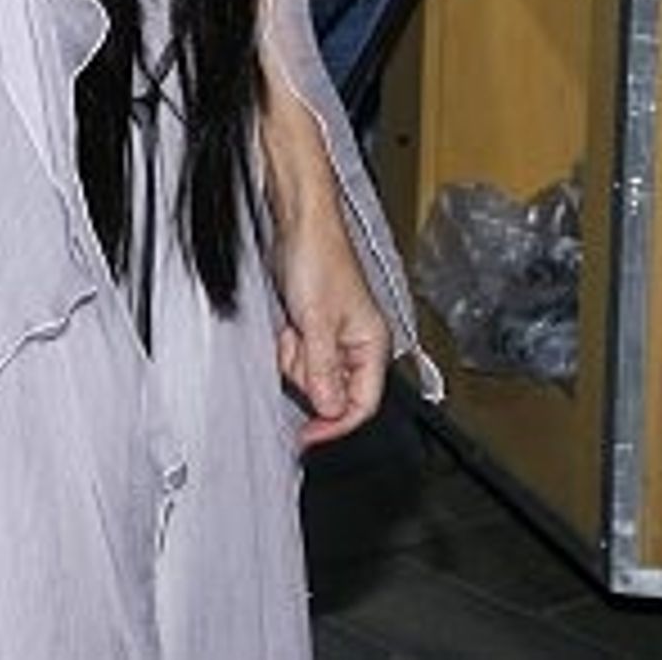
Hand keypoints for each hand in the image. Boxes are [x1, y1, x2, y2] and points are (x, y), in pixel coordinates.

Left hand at [274, 202, 389, 451]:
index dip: (336, 424)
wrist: (298, 225)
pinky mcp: (315, 328)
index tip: (307, 435)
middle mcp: (358, 345)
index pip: (363, 405)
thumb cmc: (318, 258)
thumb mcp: (316, 320)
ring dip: (295, 357)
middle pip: (332, 392)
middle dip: (308, 373)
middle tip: (300, 343)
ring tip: (295, 325)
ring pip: (311, 376)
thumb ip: (323, 369)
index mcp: (372, 345)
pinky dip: (289, 345)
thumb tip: (329, 409)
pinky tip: (290, 322)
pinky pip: (299, 357)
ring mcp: (335, 337)